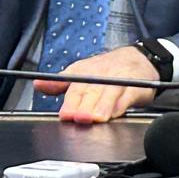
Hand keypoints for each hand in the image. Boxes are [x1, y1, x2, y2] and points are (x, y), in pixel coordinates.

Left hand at [33, 46, 159, 123]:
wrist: (140, 58)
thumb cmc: (107, 70)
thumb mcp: (81, 72)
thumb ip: (60, 83)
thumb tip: (38, 85)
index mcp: (86, 71)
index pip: (75, 87)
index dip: (70, 102)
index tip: (65, 114)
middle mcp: (102, 74)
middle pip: (92, 90)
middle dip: (84, 106)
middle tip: (79, 119)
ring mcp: (120, 79)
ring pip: (110, 92)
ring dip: (103, 106)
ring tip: (96, 119)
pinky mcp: (137, 86)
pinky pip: (129, 94)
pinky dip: (122, 103)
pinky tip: (116, 113)